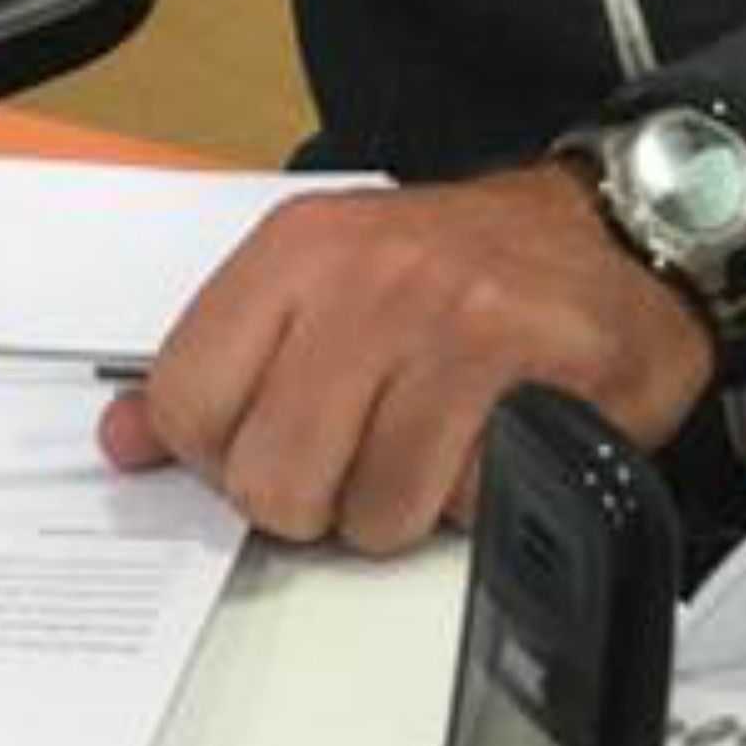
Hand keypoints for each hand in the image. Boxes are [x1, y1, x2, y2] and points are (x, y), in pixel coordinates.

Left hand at [97, 164, 716, 552]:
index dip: (223, 457)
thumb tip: (128, 441)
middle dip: (315, 500)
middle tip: (362, 456)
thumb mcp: (325, 284)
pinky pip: (462, 503)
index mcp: (298, 249)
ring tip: (433, 449)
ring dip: (401, 510)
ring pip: (368, 508)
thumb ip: (222, 360)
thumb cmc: (465, 269)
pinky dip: (473, 502)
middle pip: (272, 477)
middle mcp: (367, 274)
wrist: (617, 234)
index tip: (267, 444)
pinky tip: (490, 444)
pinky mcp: (530, 368)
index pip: (187, 401)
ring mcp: (451, 318)